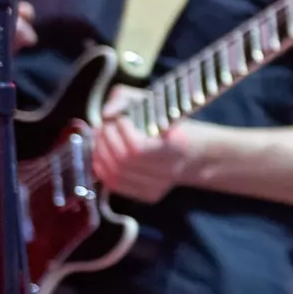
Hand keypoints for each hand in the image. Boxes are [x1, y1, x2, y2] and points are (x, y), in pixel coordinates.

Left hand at [92, 86, 204, 204]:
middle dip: (106, 140)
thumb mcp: (152, 102)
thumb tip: (106, 113)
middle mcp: (169, 170)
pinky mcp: (149, 195)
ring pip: (115, 175)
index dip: (121, 132)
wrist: (192, 151)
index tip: (119, 118)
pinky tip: (103, 155)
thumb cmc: (169, 123)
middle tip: (104, 126)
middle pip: (123, 161)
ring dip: (100, 153)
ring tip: (101, 138)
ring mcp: (158, 187)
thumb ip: (125, 98)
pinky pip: (115, 186)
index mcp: (176, 145)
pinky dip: (102, 169)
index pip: (138, 147)